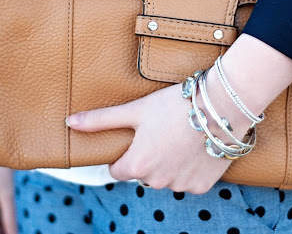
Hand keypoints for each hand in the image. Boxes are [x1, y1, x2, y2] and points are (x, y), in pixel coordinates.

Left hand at [66, 80, 234, 193]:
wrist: (221, 106)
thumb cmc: (176, 104)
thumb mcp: (136, 109)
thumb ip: (101, 120)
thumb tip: (70, 123)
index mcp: (137, 165)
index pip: (117, 170)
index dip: (125, 153)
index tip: (137, 137)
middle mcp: (157, 181)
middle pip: (143, 174)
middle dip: (148, 158)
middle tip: (161, 132)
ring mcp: (181, 185)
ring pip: (166, 178)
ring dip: (169, 164)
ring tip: (180, 137)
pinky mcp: (203, 186)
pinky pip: (188, 180)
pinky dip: (189, 168)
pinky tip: (195, 147)